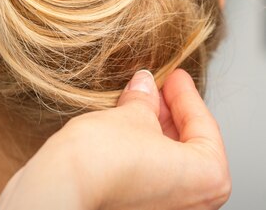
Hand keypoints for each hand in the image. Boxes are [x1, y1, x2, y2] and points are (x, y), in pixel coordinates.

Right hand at [0, 69, 230, 209]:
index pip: (204, 126)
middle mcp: (193, 202)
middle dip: (169, 112)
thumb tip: (145, 86)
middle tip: (155, 86)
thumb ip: (146, 100)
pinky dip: (143, 150)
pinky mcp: (137, 208)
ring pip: (169, 162)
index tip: (174, 75)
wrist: (63, 183)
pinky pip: (151, 174)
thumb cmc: (103, 156)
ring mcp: (164, 208)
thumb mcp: (132, 115)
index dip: (185, 95)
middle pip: (189, 147)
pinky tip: (125, 127)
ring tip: (136, 102)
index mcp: (207, 177)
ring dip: (154, 130)